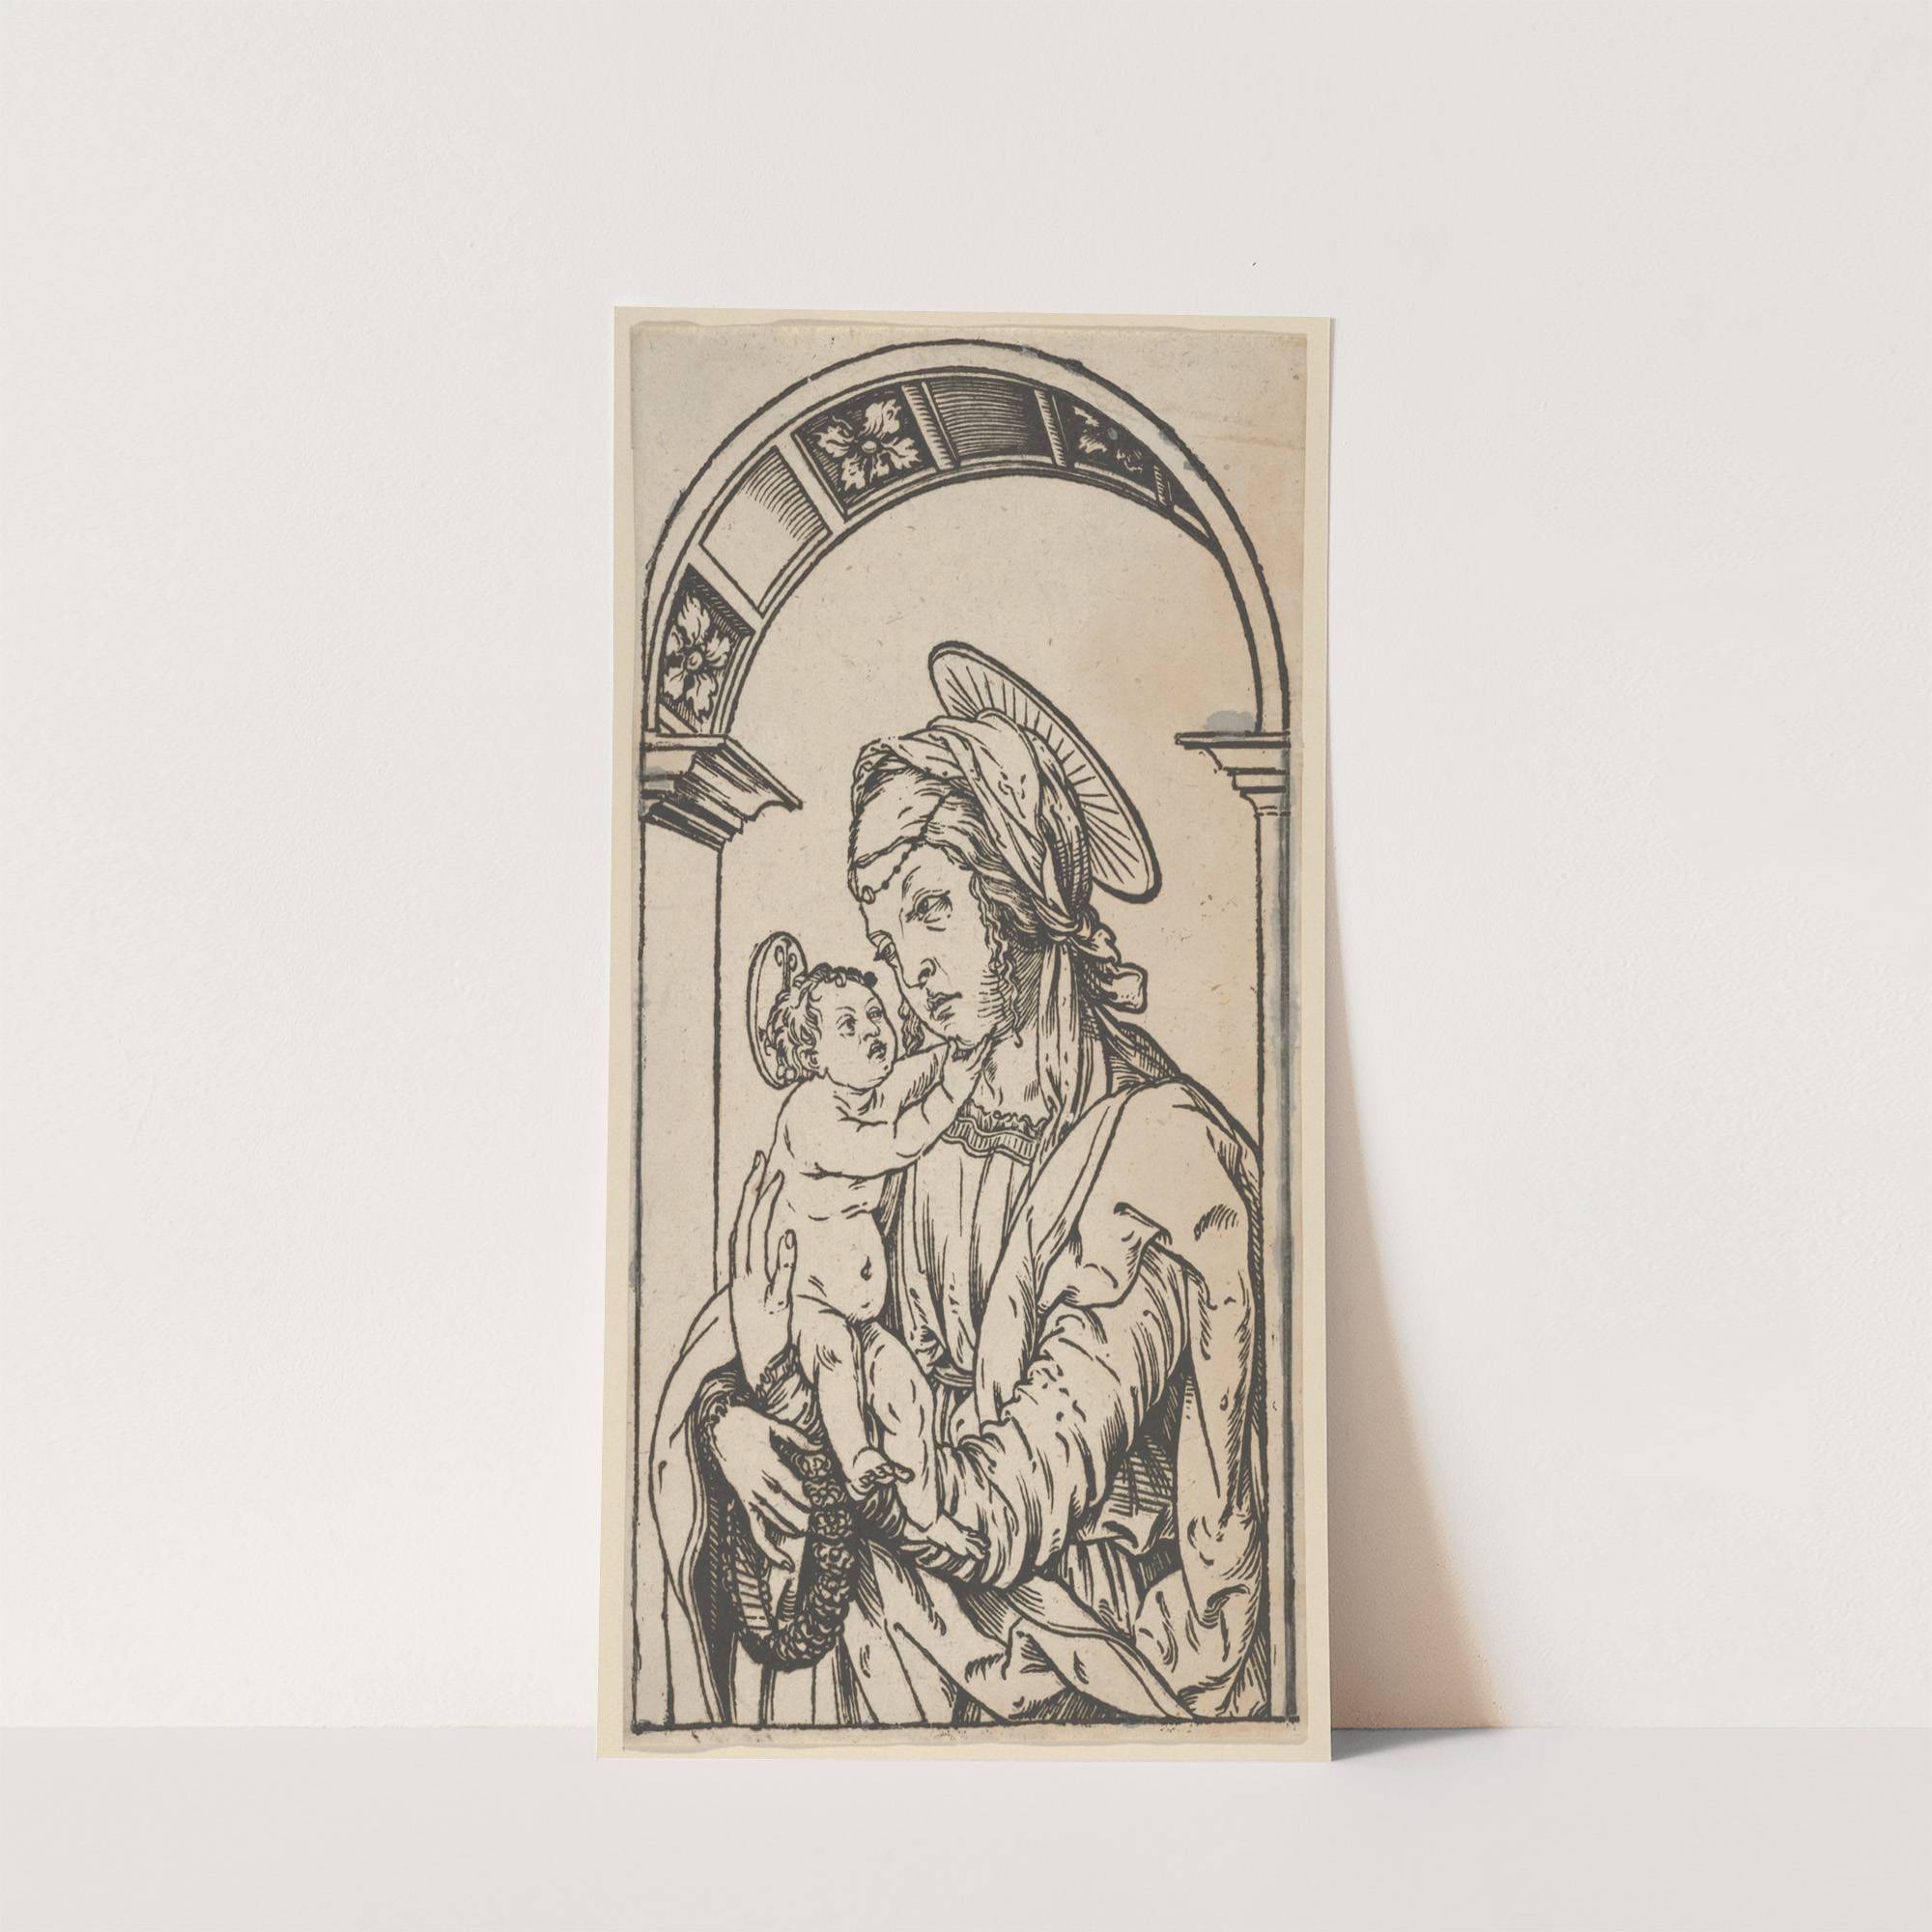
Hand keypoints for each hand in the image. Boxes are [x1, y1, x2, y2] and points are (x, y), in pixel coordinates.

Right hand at [709, 1404, 816, 1569]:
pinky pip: (755, 1532)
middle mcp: (756, 1483)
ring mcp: (749, 1496)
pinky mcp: (743, 1504)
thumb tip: (818, 1448)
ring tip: (812, 1533)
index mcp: (765, 1462)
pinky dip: (769, 1550)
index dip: (806, 1496)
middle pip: (783, 1507)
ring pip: (772, 1521)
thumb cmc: (747, 1424)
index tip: (823, 1502)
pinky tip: (785, 1562)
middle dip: (804, 1517)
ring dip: (793, 1528)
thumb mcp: (773, 1425)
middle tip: (823, 1522)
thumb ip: (796, 1438)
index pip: (789, 1485)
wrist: (716, 1429)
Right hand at [726, 1151, 794, 1386]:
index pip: (741, 1227)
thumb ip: (766, 1270)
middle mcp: (744, 1280)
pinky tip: (791, 1236)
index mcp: (740, 1275)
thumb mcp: (761, 1296)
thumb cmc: (766, 1333)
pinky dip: (784, 1260)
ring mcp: (756, 1294)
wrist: (764, 1374)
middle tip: (764, 1159)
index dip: (748, 1196)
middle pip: (746, 1227)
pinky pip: (779, 1281)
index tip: (758, 1167)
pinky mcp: (774, 1312)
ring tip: (779, 1180)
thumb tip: (779, 1243)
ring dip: (767, 1211)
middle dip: (755, 1191)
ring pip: (757, 1245)